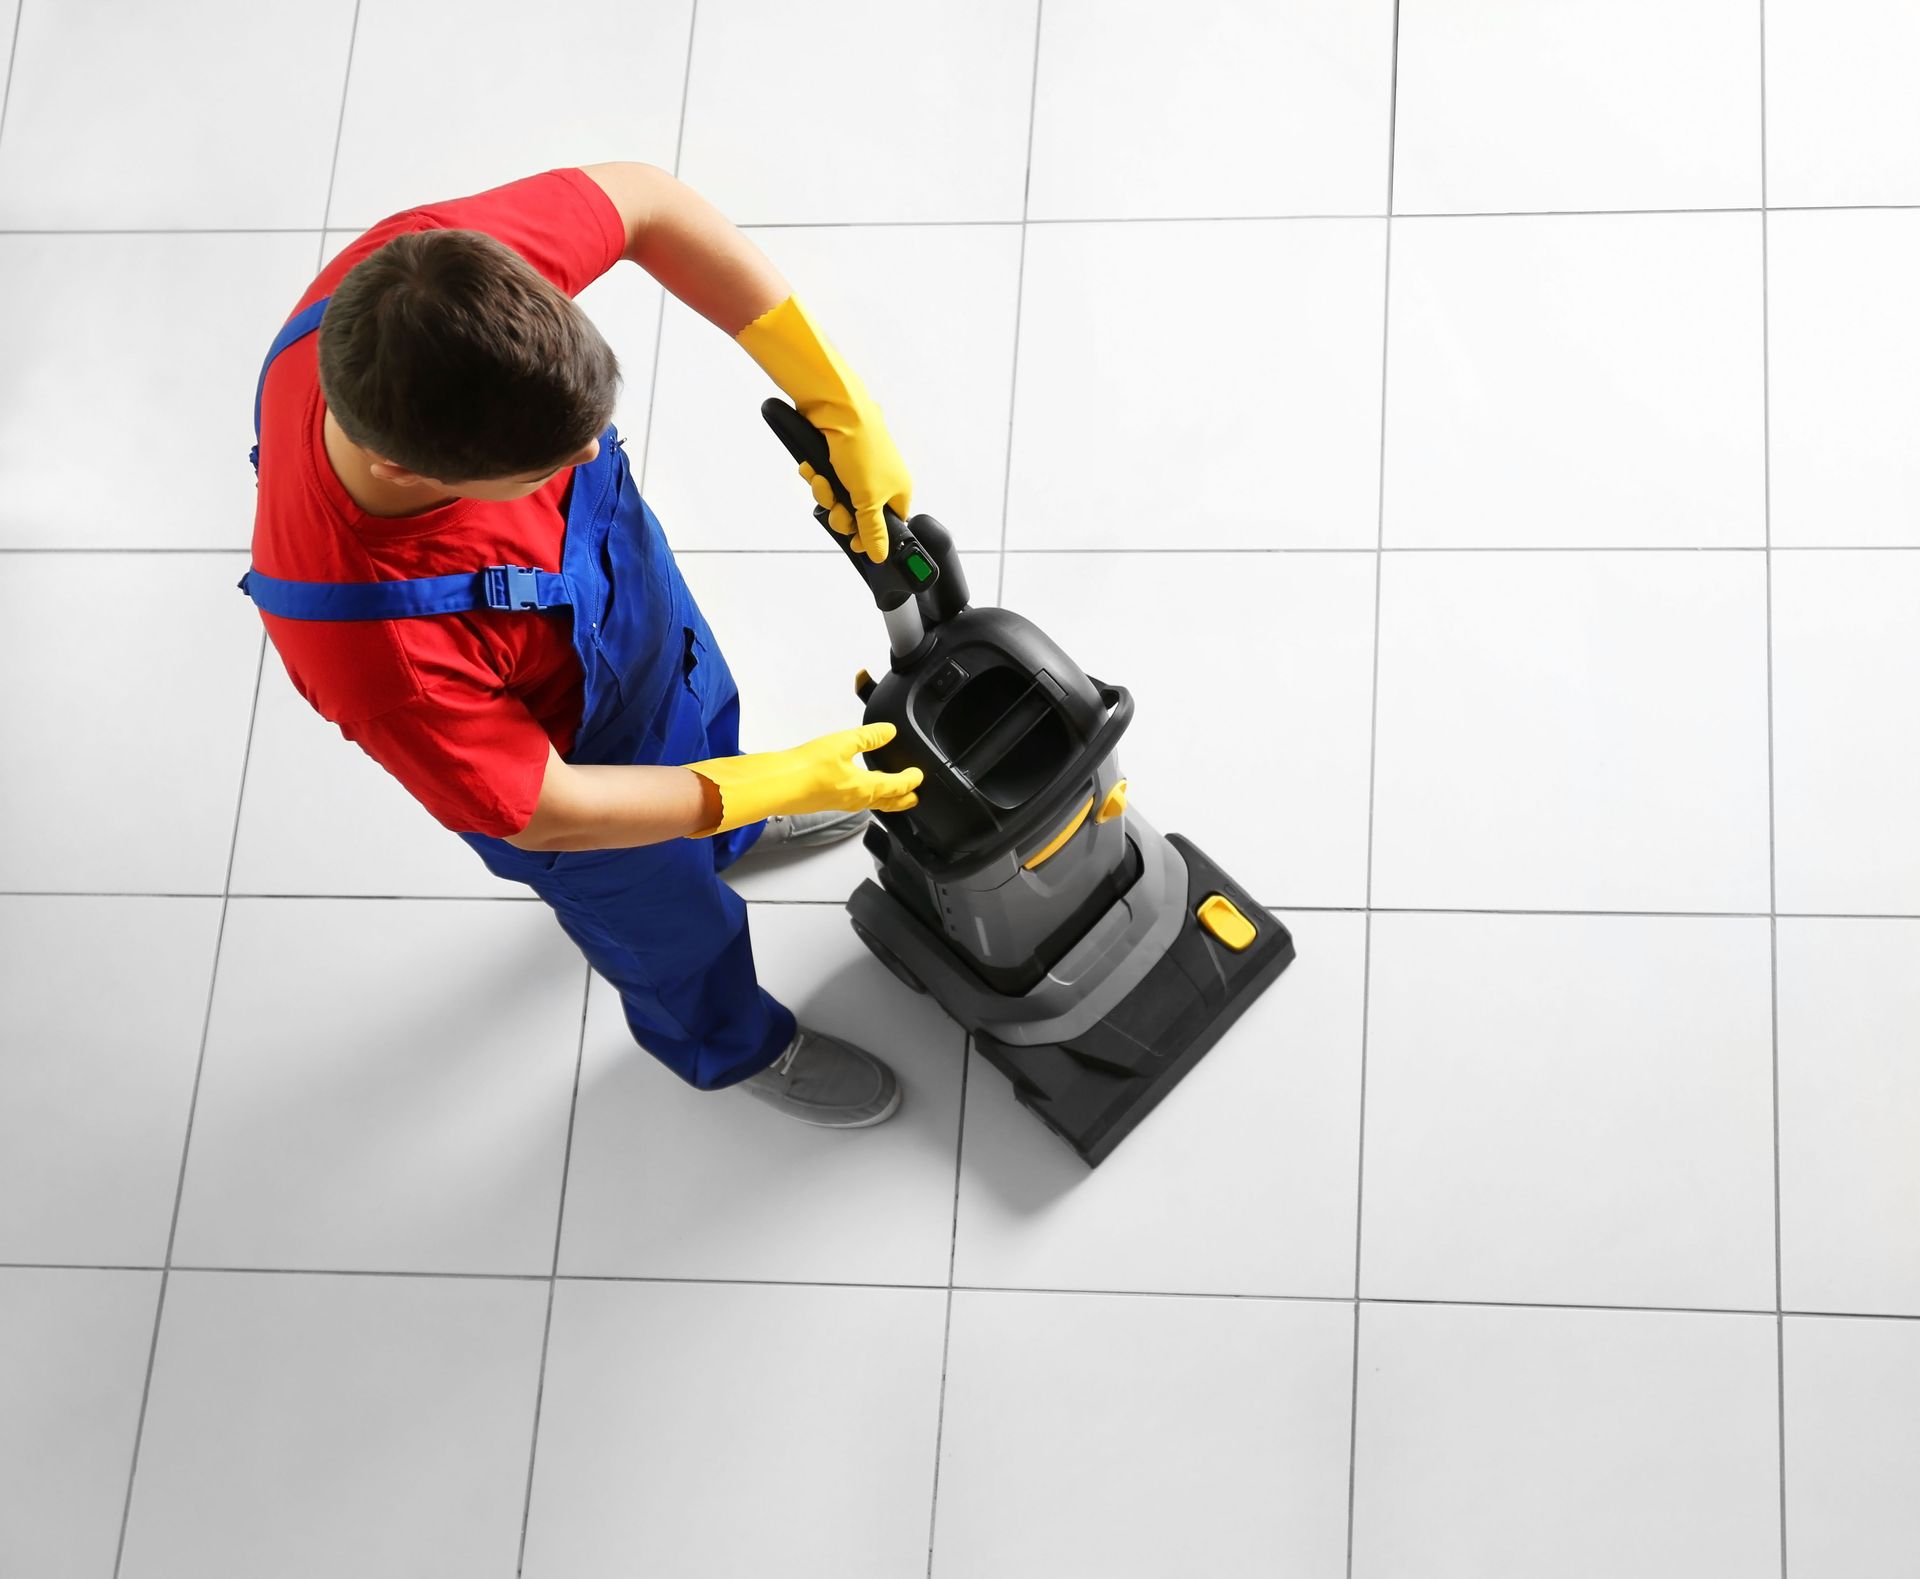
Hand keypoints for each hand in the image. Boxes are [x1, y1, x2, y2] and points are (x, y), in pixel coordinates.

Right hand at [686, 722, 921, 835]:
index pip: (896, 787)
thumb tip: (888, 732)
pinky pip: (853, 801)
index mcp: (864, 787)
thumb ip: (868, 737)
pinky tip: (856, 790)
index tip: (919, 776)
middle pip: (886, 803)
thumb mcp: (842, 743)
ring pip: (869, 803)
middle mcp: (854, 800)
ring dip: (884, 800)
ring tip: (890, 797)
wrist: (775, 785)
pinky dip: (864, 797)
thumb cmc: (805, 767)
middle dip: (902, 800)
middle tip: (913, 799)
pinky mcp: (824, 801)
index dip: (911, 781)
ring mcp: (838, 803)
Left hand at [736, 296, 912, 561]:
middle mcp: (880, 479)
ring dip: (825, 493)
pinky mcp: (836, 457)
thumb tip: (880, 555)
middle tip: (836, 508)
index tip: (855, 542)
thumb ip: (875, 531)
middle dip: (841, 514)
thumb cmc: (861, 447)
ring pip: (838, 498)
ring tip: (821, 480)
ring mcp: (857, 467)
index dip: (870, 536)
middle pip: (859, 515)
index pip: (889, 526)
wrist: (836, 409)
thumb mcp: (868, 500)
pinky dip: (816, 476)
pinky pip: (825, 479)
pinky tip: (812, 467)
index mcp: (898, 490)